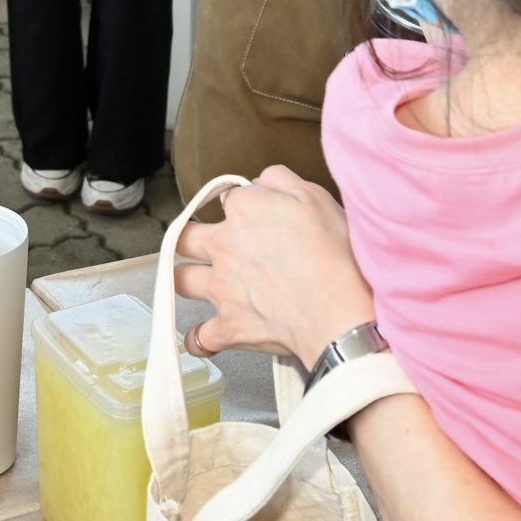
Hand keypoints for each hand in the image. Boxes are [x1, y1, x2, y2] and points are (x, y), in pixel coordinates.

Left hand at [171, 167, 373, 362]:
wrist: (339, 313)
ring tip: (200, 283)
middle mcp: (223, 247)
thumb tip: (261, 180)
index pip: (228, 198)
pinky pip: (199, 338)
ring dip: (187, 280)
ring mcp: (222, 289)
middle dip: (190, 239)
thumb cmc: (335, 256)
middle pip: (185, 237)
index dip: (244, 205)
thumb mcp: (315, 197)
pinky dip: (200, 340)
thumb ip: (280, 180)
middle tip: (206, 245)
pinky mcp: (228, 327)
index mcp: (243, 211)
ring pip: (180, 281)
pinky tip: (205, 338)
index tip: (258, 216)